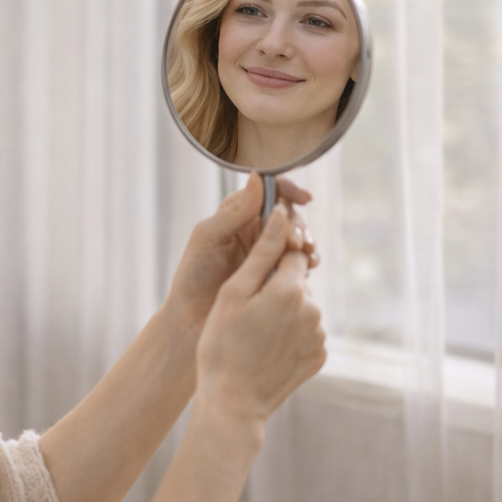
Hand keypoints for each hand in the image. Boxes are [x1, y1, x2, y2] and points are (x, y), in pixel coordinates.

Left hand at [164, 174, 317, 328]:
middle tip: (296, 240)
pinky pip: (300, 263)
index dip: (288, 189)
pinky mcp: (277, 276)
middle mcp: (256, 231)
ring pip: (298, 238)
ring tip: (304, 252)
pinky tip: (307, 267)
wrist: (194, 322)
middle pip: (288, 215)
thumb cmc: (193, 277)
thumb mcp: (208, 238)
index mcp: (238, 215)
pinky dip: (307, 261)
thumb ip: (234, 212)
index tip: (302, 197)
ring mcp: (268, 254)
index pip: (268, 191)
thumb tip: (257, 179)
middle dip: (297, 223)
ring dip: (306, 241)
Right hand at [194, 205, 325, 424]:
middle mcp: (314, 310)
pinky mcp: (318, 357)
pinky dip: (287, 333)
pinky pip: (304, 332)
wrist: (233, 403)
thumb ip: (262, 252)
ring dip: (281, 309)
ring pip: (300, 306)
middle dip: (275, 284)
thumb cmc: (222, 345)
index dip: (274, 252)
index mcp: (292, 289)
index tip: (255, 263)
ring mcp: (319, 336)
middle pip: (296, 280)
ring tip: (252, 331)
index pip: (292, 250)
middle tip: (243, 306)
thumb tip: (280, 215)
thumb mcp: (233, 293)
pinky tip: (264, 346)